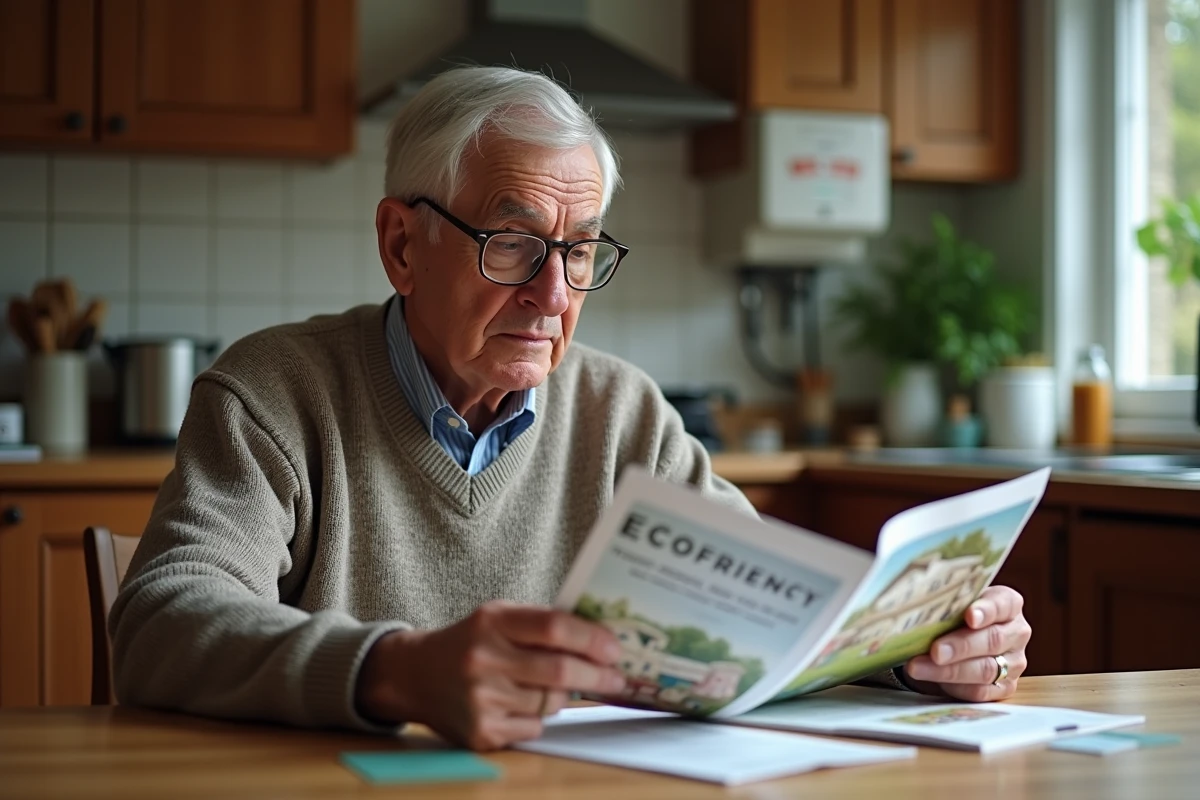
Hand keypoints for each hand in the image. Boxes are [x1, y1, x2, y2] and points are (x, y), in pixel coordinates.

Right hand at [354, 601, 625, 750]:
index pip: (554, 627)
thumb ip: (542, 623)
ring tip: (551, 685)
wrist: (413, 675)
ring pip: (551, 703)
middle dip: (598, 675)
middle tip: (617, 678)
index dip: (591, 639)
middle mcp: (483, 659)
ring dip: (563, 696)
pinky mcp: (480, 732)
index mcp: (491, 621)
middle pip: (560, 671)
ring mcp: (481, 699)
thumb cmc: (470, 642)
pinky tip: (520, 704)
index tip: (615, 649)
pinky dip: (538, 717)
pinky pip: (533, 727)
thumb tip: (601, 639)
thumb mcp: (497, 618)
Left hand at [901, 585, 1030, 701]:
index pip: (1003, 604)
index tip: (969, 616)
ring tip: (918, 667)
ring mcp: (1014, 662)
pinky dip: (953, 686)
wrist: (952, 641)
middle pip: (993, 640)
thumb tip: (917, 608)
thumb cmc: (952, 615)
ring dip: (949, 670)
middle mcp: (1016, 632)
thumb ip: (945, 604)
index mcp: (1008, 604)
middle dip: (961, 646)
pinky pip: (979, 691)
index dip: (987, 610)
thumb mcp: (950, 604)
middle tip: (935, 650)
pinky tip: (931, 680)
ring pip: (985, 669)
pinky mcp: (1005, 687)